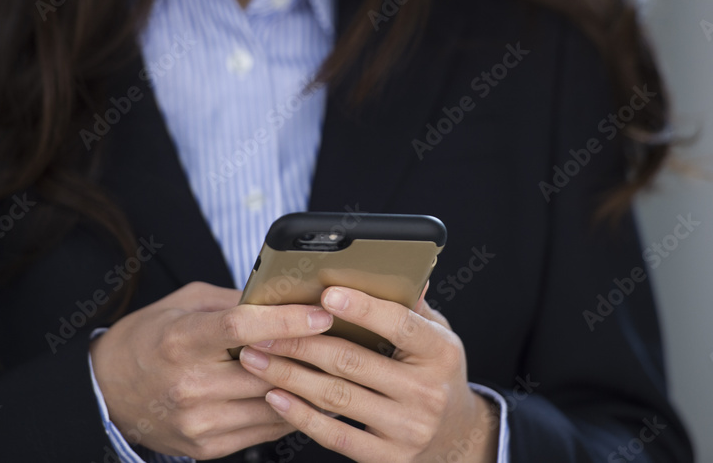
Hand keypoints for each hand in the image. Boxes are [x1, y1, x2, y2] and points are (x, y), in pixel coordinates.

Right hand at [89, 281, 333, 458]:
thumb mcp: (183, 304)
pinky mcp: (207, 446)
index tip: (322, 312)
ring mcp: (198, 420)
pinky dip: (291, 411)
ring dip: (309, 386)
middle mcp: (189, 384)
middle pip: (266, 371)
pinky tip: (311, 395)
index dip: (287, 320)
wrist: (106, 392)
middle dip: (311, 354)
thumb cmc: (149, 338)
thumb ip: (232, 301)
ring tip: (339, 367)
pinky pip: (265, 430)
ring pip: (273, 405)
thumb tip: (282, 296)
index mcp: (181, 340)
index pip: (243, 328)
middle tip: (346, 338)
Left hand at [236, 286, 499, 462]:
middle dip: (301, 344)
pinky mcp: (387, 458)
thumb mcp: (437, 337)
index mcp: (441, 352)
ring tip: (256, 359)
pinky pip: (335, 435)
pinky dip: (300, 416)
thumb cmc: (436, 374)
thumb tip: (397, 270)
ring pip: (337, 397)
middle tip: (263, 331)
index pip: (400, 325)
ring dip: (289, 376)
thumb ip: (413, 307)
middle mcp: (427, 392)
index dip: (362, 309)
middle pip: (353, 362)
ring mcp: (407, 429)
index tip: (325, 294)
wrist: (456, 439)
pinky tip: (275, 396)